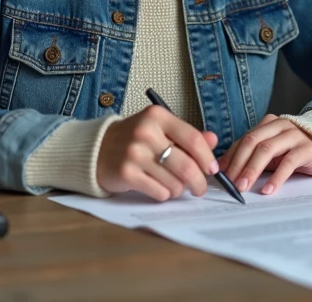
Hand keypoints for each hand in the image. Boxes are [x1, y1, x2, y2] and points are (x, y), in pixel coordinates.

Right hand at [96, 106, 218, 200]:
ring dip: (178, 189)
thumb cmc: (135, 139)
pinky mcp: (126, 173)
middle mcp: (145, 132)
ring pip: (174, 183)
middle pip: (186, 165)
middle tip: (200, 189)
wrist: (98, 149)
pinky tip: (158, 187)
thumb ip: (186, 135)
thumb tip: (213, 140)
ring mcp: (134, 153)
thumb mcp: (160, 129)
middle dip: (198, 182)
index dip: (207, 157)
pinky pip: (159, 192)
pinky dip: (164, 194)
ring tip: (172, 185)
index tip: (213, 169)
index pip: (193, 139)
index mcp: (157, 116)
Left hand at [222, 114, 311, 195]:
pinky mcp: (307, 148)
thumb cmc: (292, 152)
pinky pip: (288, 162)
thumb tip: (222, 169)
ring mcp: (294, 135)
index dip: (230, 156)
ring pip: (267, 149)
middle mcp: (279, 125)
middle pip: (252, 142)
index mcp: (267, 124)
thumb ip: (249, 156)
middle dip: (238, 163)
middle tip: (230, 183)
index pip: (244, 139)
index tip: (220, 174)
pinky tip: (268, 189)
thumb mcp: (270, 153)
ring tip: (243, 187)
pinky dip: (276, 177)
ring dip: (252, 169)